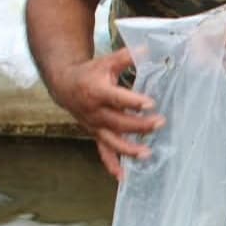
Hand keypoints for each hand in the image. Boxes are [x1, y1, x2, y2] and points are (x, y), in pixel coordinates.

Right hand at [50, 47, 161, 179]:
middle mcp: (95, 112)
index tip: (150, 103)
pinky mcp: (95, 135)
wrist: (64, 85)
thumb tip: (149, 48)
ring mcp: (95, 126)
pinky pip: (103, 152)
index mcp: (97, 91)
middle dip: (140, 125)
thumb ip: (127, 57)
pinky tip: (123, 177)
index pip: (117, 98)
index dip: (133, 101)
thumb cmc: (90, 73)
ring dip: (129, 149)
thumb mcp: (106, 62)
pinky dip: (112, 165)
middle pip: (119, 122)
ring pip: (113, 140)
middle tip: (160, 123)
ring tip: (147, 154)